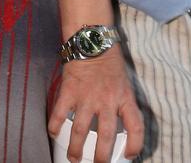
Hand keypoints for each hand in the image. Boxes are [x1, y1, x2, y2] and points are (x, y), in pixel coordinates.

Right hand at [48, 46, 143, 162]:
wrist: (93, 39)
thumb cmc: (110, 60)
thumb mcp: (124, 80)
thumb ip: (122, 101)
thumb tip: (122, 123)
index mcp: (124, 96)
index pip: (136, 125)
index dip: (136, 144)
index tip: (130, 155)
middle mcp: (107, 99)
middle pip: (105, 135)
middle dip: (101, 157)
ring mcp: (86, 96)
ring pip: (80, 131)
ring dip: (75, 149)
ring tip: (74, 158)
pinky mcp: (69, 91)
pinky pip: (59, 114)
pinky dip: (55, 127)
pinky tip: (55, 133)